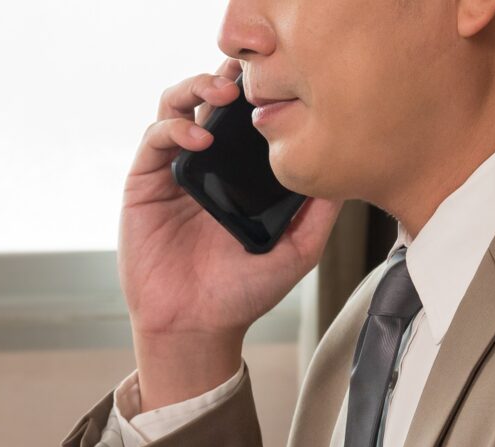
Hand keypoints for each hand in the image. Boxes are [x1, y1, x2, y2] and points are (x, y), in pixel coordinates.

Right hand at [120, 57, 342, 404]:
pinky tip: (199, 137)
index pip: (249, 114)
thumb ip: (321, 211)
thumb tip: (349, 168)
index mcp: (242, 171)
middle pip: (213, 96)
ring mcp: (175, 168)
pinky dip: (175, 127)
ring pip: (179, 104)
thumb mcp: (299, 250)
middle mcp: (208, 162)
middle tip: (250, 72)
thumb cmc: (243, 291)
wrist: (197, 326)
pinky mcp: (145, 181)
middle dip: (230, 75)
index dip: (261, 88)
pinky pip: (155, 137)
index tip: (283, 76)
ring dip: (198, 86)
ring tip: (223, 93)